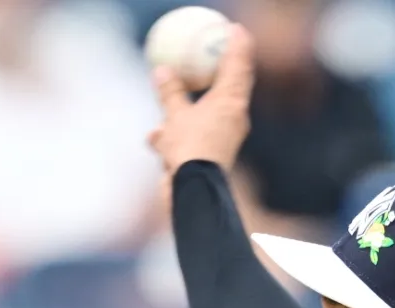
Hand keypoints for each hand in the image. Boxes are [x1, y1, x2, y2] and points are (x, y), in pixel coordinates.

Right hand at [147, 21, 255, 177]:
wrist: (193, 191)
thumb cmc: (189, 149)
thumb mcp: (175, 116)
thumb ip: (170, 93)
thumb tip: (163, 71)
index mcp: (230, 103)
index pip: (238, 67)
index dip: (238, 46)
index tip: (236, 28)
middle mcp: (233, 119)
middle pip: (228, 88)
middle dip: (218, 72)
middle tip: (214, 52)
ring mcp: (224, 137)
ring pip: (204, 114)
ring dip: (184, 111)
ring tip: (169, 109)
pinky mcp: (211, 155)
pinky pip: (192, 137)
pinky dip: (175, 136)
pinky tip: (156, 139)